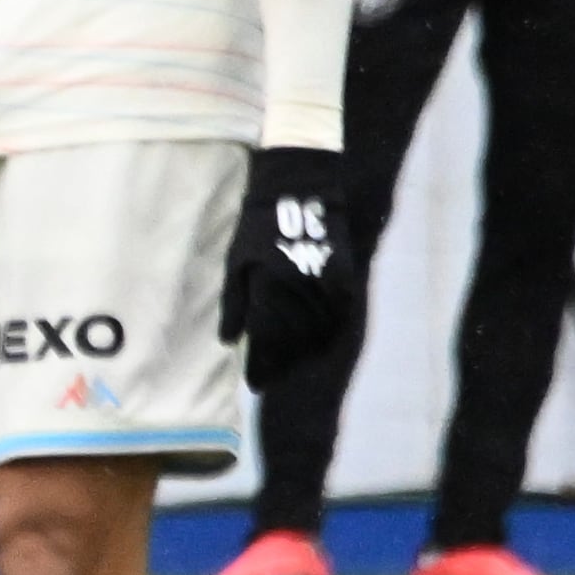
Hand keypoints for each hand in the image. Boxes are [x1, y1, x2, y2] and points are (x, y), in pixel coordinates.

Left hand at [222, 145, 357, 387]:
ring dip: (305, 355)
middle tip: (272, 378)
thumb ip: (234, 303)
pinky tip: (319, 346)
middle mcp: (299, 292)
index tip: (255, 384)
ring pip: (319, 335)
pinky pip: (340, 318)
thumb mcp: (236, 261)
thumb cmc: (258, 225)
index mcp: (268, 288)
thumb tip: (228, 341)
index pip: (266, 341)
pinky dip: (329, 336)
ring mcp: (325, 286)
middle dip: (282, 365)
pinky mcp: (346, 279)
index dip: (261, 366)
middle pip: (294, 343)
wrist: (300, 190)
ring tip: (293, 368)